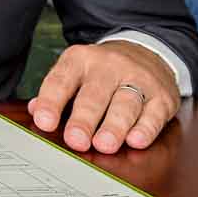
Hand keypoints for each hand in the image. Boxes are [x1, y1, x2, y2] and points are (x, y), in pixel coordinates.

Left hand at [29, 41, 178, 153]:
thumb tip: (35, 111)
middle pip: (95, 94)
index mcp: (80, 60)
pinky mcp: (162, 95)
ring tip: (104, 144)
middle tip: (76, 140)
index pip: (61, 80)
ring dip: (114, 126)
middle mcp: (109, 66)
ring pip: (125, 103)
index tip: (44, 122)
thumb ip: (56, 93)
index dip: (51, 102)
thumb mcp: (76, 72)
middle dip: (84, 119)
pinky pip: (154, 113)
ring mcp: (138, 79)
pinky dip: (145, 128)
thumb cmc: (102, 72)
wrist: (146, 51)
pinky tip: (136, 140)